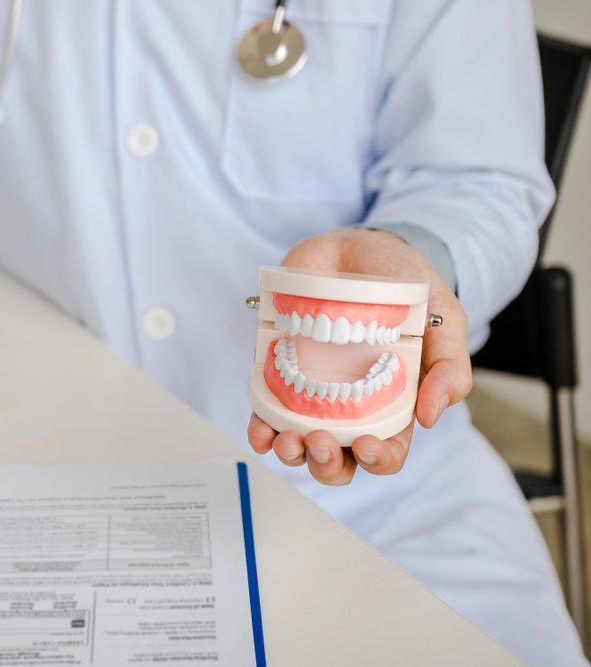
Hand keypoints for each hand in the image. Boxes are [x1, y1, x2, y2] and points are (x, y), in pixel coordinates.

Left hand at [247, 227, 471, 484]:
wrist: (359, 247)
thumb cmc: (406, 287)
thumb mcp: (444, 319)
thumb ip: (450, 365)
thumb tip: (431, 415)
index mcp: (391, 405)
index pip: (386, 450)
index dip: (377, 460)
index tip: (367, 445)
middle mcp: (348, 407)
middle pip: (336, 458)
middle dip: (326, 464)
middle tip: (321, 441)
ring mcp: (310, 391)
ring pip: (297, 443)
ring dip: (291, 453)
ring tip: (289, 439)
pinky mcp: (278, 370)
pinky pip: (265, 410)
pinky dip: (260, 429)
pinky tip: (262, 431)